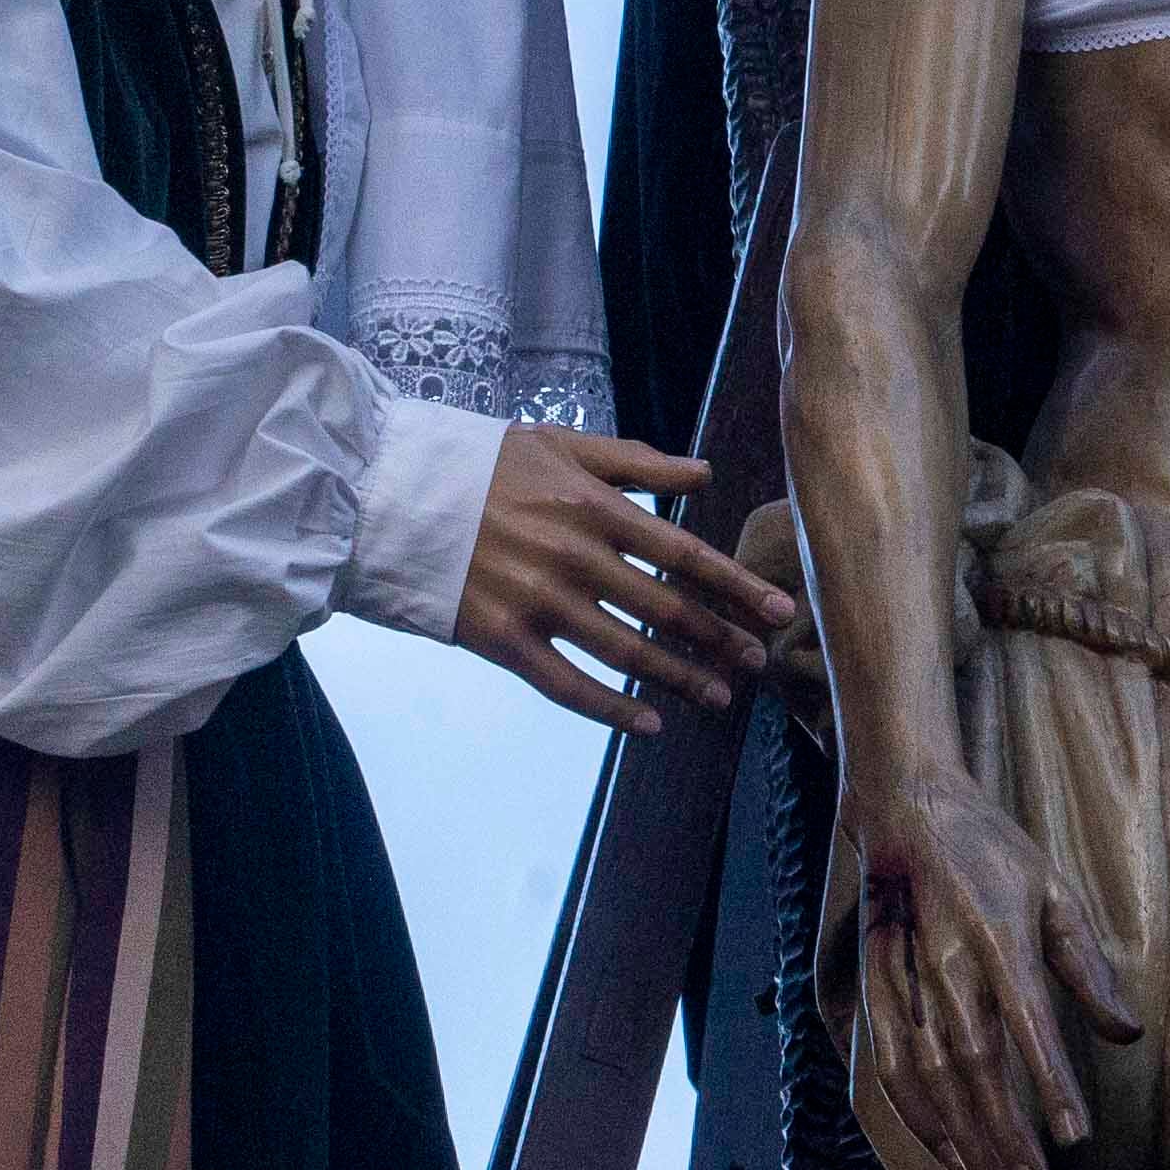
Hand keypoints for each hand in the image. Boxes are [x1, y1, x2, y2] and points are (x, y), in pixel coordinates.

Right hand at [448, 425, 802, 729]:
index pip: (684, 554)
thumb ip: (636, 462)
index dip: (736, 585)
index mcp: (593, 507)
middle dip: (720, 638)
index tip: (778, 610)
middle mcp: (575, 557)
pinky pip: (569, 686)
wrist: (391, 496)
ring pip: (627, 653)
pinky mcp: (503, 641)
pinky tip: (649, 723)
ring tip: (718, 697)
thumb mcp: (560, 446)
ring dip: (679, 678)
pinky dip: (612, 709)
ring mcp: (539, 603)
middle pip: (666, 608)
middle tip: (758, 661)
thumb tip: (704, 474)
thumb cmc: (481, 466)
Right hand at [848, 774, 1142, 1169]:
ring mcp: (908, 982)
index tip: (1074, 1137)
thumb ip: (1087, 965)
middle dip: (1004, 1135)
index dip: (1051, 1081)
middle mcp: (949, 965)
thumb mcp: (1055, 891)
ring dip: (965, 1141)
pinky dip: (920, 1121)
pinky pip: (894, 1071)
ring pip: (934, 1080)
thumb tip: (1125, 1032)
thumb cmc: (993, 855)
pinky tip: (950, 1158)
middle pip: (976, 1065)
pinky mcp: (882, 995)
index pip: (1029, 1020)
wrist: (908, 819)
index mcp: (999, 934)